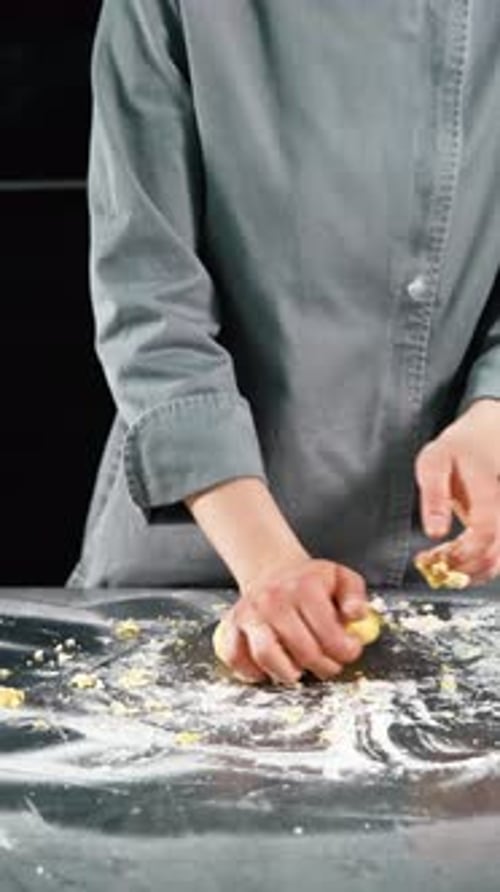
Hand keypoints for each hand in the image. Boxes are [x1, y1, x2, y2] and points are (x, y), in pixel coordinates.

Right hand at [216, 557, 367, 684]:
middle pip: (302, 650)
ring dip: (288, 673)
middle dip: (323, 667)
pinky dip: (252, 671)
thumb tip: (356, 616)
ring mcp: (249, 613)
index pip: (328, 633)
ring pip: (266, 655)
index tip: (350, 652)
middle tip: (330, 665)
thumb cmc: (310, 581)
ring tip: (300, 671)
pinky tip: (271, 668)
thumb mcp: (341, 578)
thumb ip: (355, 596)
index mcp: (304, 587)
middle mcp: (273, 599)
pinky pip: (235, 657)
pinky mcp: (231, 625)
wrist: (273, 570)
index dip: (345, 651)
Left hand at [414, 399, 499, 583]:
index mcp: (490, 491)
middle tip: (430, 563)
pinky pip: (495, 558)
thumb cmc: (457, 450)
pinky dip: (473, 565)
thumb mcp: (435, 462)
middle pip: (494, 555)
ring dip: (466, 571)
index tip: (436, 557)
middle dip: (460, 568)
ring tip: (436, 559)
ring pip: (497, 562)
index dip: (463, 553)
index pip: (486, 531)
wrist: (485, 439)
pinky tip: (451, 555)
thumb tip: (435, 533)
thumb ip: (434, 496)